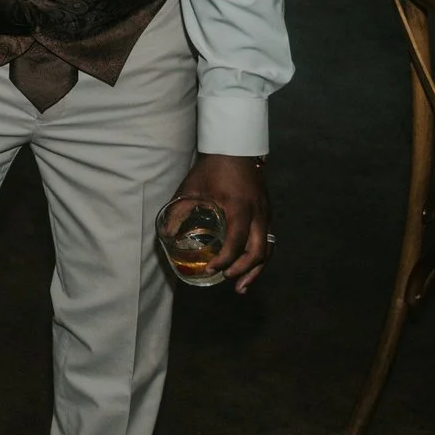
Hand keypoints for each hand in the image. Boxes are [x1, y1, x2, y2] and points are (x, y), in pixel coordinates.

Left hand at [181, 153, 272, 293]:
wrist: (236, 148)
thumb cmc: (212, 168)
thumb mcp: (192, 188)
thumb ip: (178, 210)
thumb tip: (166, 234)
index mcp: (239, 208)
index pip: (236, 242)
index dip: (225, 260)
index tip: (211, 269)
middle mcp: (258, 214)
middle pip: (259, 251)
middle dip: (244, 270)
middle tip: (228, 281)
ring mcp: (266, 213)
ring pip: (268, 248)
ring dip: (256, 269)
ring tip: (242, 286)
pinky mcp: (268, 213)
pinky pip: (269, 240)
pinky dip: (260, 256)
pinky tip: (249, 266)